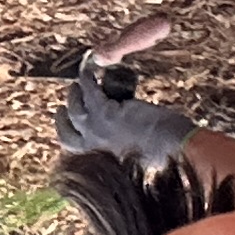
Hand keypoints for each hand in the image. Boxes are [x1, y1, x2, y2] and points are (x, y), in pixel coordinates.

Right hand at [57, 59, 198, 170]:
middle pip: (66, 128)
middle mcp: (90, 147)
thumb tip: (122, 143)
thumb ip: (120, 151)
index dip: (65, 131)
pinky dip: (87, 80)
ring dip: (74, 93)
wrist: (169, 145)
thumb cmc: (160, 153)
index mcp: (96, 161)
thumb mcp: (131, 157)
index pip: (70, 147)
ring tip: (78, 84)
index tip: (65, 119)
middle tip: (71, 98)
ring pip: (74, 107)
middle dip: (65, 112)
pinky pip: (88, 90)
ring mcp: (94, 129)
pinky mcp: (104, 111)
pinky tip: (89, 73)